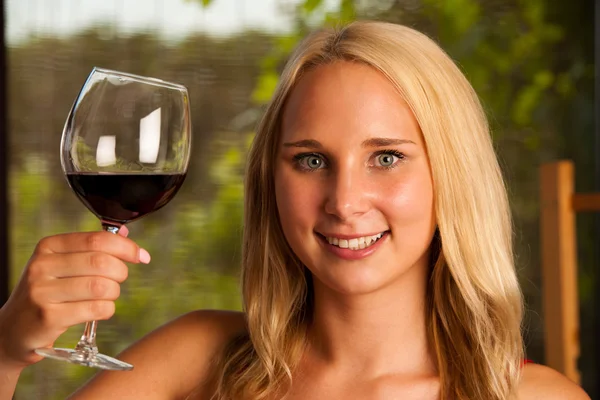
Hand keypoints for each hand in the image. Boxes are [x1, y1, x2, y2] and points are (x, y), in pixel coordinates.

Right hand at [0, 226, 149, 368]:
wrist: (13, 329)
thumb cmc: (48, 293)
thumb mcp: (62, 264)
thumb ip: (92, 248)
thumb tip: (125, 234)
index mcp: (49, 246)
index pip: (97, 239)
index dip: (126, 247)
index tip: (141, 256)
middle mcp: (42, 265)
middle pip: (101, 262)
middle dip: (121, 272)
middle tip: (118, 281)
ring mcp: (42, 292)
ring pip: (101, 287)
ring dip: (114, 293)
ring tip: (106, 296)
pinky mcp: (49, 317)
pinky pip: (96, 309)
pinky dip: (107, 310)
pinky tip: (99, 310)